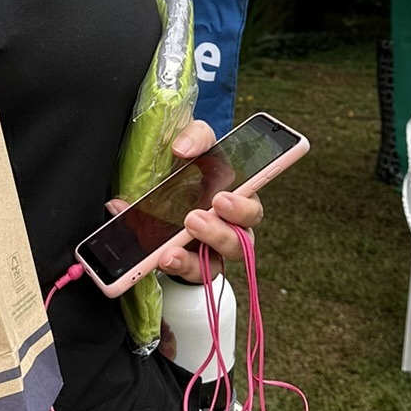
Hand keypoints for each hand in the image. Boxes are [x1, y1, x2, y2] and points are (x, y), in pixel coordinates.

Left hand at [107, 119, 266, 285]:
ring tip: (171, 249)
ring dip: (193, 258)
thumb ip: (195, 136)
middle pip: (241, 240)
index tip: (221, 199)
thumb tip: (182, 147)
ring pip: (216, 265)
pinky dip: (176, 266)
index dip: (242, 207)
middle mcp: (232, 227)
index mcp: (239, 196)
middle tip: (194, 219)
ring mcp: (213, 250)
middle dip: (219, 232)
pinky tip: (159, 256)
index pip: (251, 207)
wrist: (159, 191)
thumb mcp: (195, 144)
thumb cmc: (189, 168)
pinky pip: (192, 274)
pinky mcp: (194, 265)